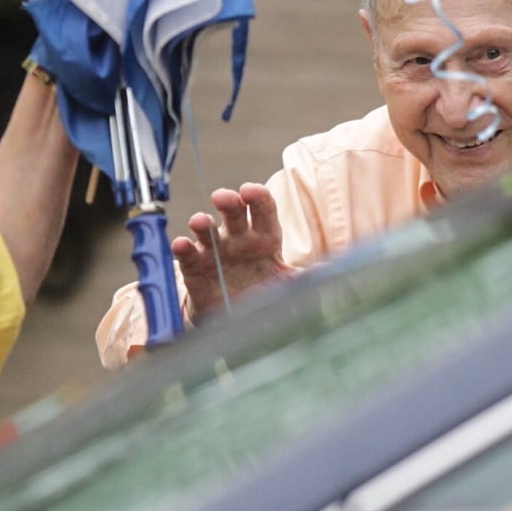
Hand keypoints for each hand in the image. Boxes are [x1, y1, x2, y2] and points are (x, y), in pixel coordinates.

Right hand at [171, 183, 297, 319]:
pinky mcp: (195, 270)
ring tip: (200, 222)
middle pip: (233, 213)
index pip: (262, 209)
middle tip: (224, 197)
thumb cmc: (263, 292)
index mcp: (263, 238)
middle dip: (228, 202)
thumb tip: (329, 270)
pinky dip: (183, 249)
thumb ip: (305, 277)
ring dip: (202, 223)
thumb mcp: (286, 284)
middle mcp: (238, 239)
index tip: (251, 191)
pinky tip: (182, 245)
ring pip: (207, 231)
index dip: (257, 197)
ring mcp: (215, 253)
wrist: (237, 319)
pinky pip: (188, 256)